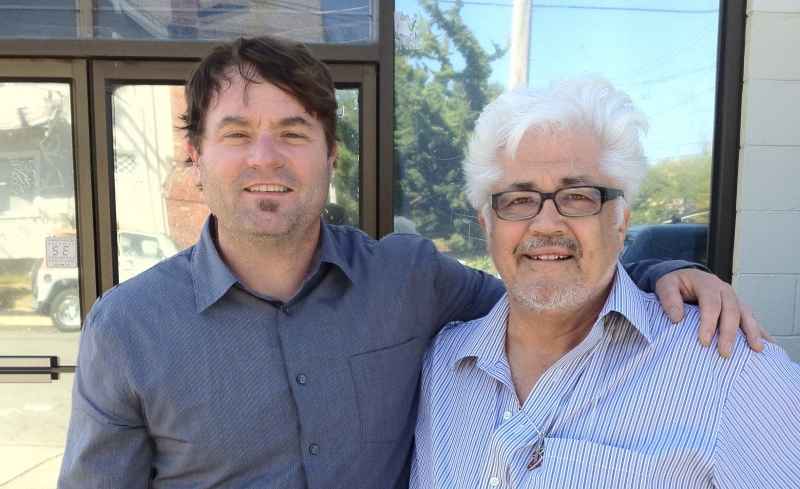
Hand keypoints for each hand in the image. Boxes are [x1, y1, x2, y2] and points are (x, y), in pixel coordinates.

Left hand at [654, 268, 773, 356]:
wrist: (684, 277)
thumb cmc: (675, 283)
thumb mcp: (665, 285)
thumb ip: (669, 299)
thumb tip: (676, 317)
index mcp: (707, 283)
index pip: (711, 304)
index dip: (708, 323)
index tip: (703, 341)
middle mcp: (724, 290)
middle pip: (731, 312)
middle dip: (729, 333)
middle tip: (724, 353)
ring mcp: (734, 299)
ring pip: (746, 315)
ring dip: (752, 333)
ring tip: (757, 349)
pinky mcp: (738, 308)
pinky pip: (751, 320)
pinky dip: (761, 332)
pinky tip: (770, 345)